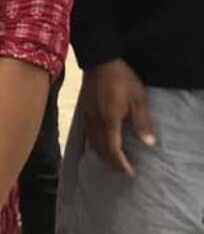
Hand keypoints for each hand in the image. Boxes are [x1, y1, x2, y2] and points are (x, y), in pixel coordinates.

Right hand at [80, 59, 154, 176]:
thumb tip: (149, 144)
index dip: (120, 162)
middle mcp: (96, 121)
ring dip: (101, 154)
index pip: (113, 148)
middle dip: (111, 162)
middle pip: (100, 148)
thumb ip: (142, 122)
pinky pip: (86, 133)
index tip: (129, 172)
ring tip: (110, 161)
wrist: (100, 61)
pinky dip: (92, 143)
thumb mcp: (139, 99)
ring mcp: (87, 115)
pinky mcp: (84, 109)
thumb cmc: (122, 79)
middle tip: (121, 170)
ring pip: (91, 141)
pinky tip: (96, 144)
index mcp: (110, 120)